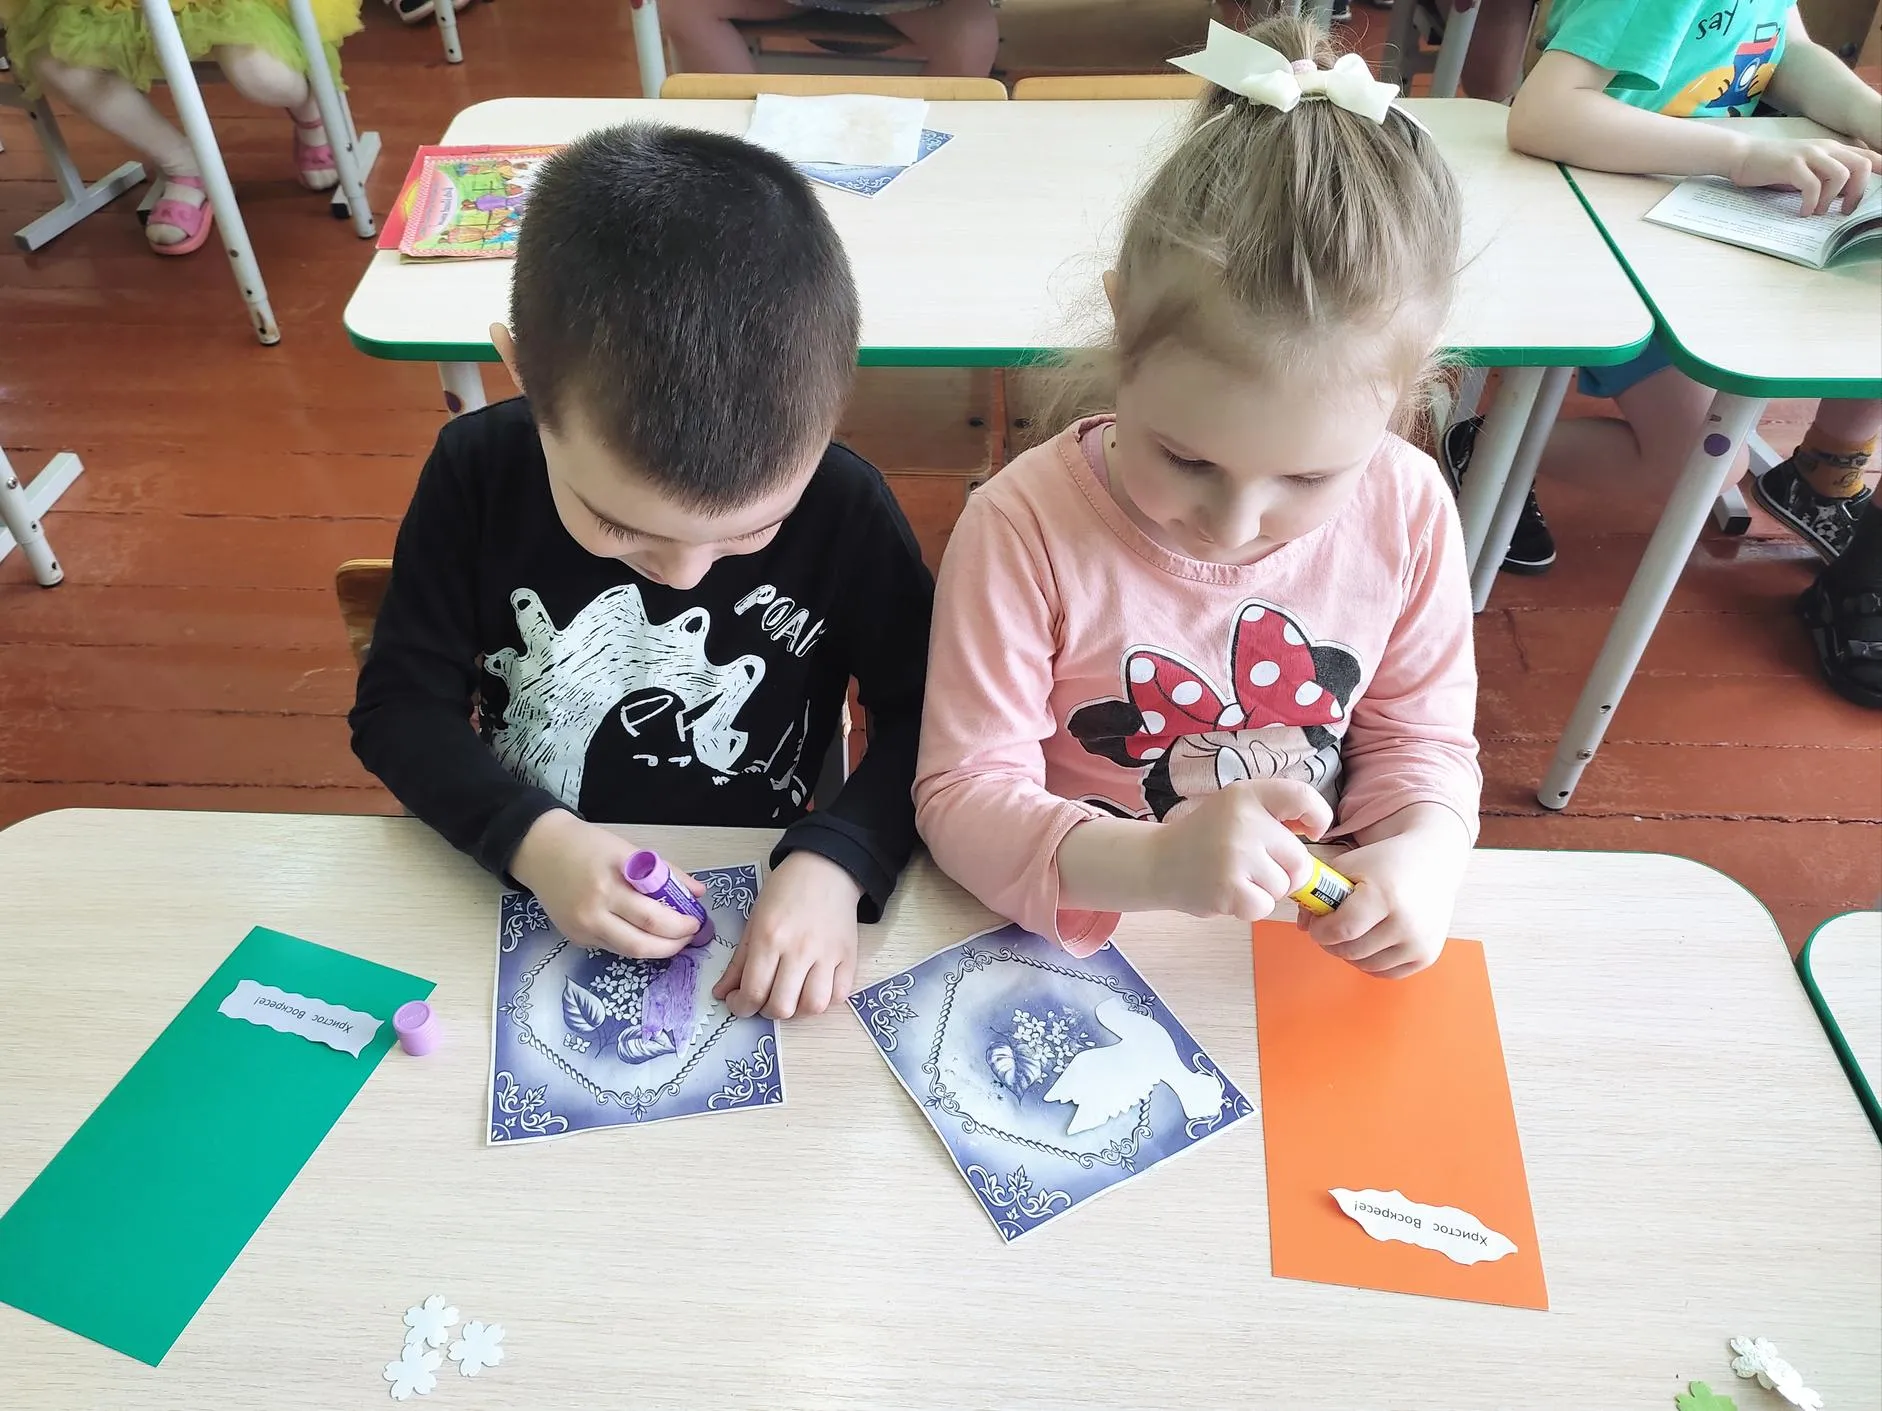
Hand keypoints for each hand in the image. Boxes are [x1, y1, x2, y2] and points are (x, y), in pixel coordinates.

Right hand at [508, 810, 701, 957]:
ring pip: (629, 952)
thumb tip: (698, 892)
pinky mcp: (576, 937)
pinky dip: (634, 944)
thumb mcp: (629, 850)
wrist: (541, 851)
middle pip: (643, 943)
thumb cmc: (588, 846)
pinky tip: (645, 935)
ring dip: (657, 950)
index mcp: (613, 880)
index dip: (680, 926)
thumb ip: (665, 872)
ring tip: (673, 940)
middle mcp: (596, 908)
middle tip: (689, 937)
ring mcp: (584, 926)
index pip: (654, 916)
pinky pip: (612, 948)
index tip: (696, 921)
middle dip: (674, 944)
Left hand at [713, 850, 861, 1019]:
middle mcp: (799, 950)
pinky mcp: (849, 957)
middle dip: (766, 1011)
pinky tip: (812, 988)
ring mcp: (827, 955)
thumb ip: (739, 962)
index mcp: (770, 938)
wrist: (825, 870)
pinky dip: (824, 1000)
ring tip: (790, 997)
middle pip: (782, 1006)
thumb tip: (722, 993)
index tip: (739, 1003)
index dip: (741, 1007)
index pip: (754, 992)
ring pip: (813, 1007)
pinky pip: (839, 995)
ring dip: (797, 1010)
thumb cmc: (785, 892)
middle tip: (764, 998)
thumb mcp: (754, 922)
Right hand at [1151, 779, 1331, 921]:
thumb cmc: (1206, 838)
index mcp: (1247, 794)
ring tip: (1235, 877)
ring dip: (1264, 890)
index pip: (1302, 798)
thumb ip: (1275, 814)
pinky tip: (1228, 892)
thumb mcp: (1237, 808)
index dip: (1318, 817)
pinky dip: (1250, 907)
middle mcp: (1243, 820)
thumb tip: (1317, 829)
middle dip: (1284, 870)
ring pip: (1282, 886)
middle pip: (1299, 858)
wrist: (1157, 862)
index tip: (1310, 832)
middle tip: (1252, 865)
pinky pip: (1264, 906)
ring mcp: (1236, 855)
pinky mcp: (1228, 888)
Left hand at [1303, 808, 1468, 978]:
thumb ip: (1319, 892)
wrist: (1432, 860)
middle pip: (1351, 951)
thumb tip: (1303, 925)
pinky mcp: (1426, 956)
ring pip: (1365, 965)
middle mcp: (1406, 923)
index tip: (1317, 924)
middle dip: (1331, 942)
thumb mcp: (1349, 865)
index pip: (1341, 930)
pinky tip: (1370, 940)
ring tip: (1351, 931)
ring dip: (1350, 953)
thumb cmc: (1385, 861)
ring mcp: (1419, 943)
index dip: (1320, 931)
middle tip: (1331, 928)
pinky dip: (1371, 961)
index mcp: (1385, 896)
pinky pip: (1386, 973)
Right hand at [1729, 135, 1877, 215]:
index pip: (1867, 156)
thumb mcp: (1805, 170)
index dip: (1881, 170)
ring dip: (1832, 199)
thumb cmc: (1772, 167)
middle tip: (1844, 211)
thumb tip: (1844, 197)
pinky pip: (1812, 185)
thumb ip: (1825, 178)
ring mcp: (1809, 155)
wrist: (1741, 156)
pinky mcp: (1792, 165)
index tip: (1881, 191)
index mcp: (1831, 149)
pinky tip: (1802, 212)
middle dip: (1858, 192)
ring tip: (1818, 212)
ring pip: (1841, 175)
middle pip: (1861, 165)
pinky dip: (1811, 203)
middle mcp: (1824, 148)